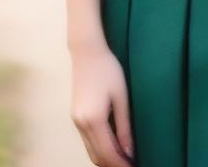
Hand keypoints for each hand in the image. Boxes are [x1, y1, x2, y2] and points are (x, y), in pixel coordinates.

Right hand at [69, 40, 135, 164]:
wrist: (87, 52)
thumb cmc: (108, 70)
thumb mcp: (121, 98)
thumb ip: (124, 127)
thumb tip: (129, 153)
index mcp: (94, 119)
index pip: (109, 153)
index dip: (122, 165)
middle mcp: (82, 124)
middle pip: (98, 157)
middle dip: (114, 165)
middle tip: (132, 165)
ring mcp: (76, 121)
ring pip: (91, 151)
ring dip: (106, 159)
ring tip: (125, 159)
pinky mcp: (75, 116)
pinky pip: (88, 141)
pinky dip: (100, 149)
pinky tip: (113, 146)